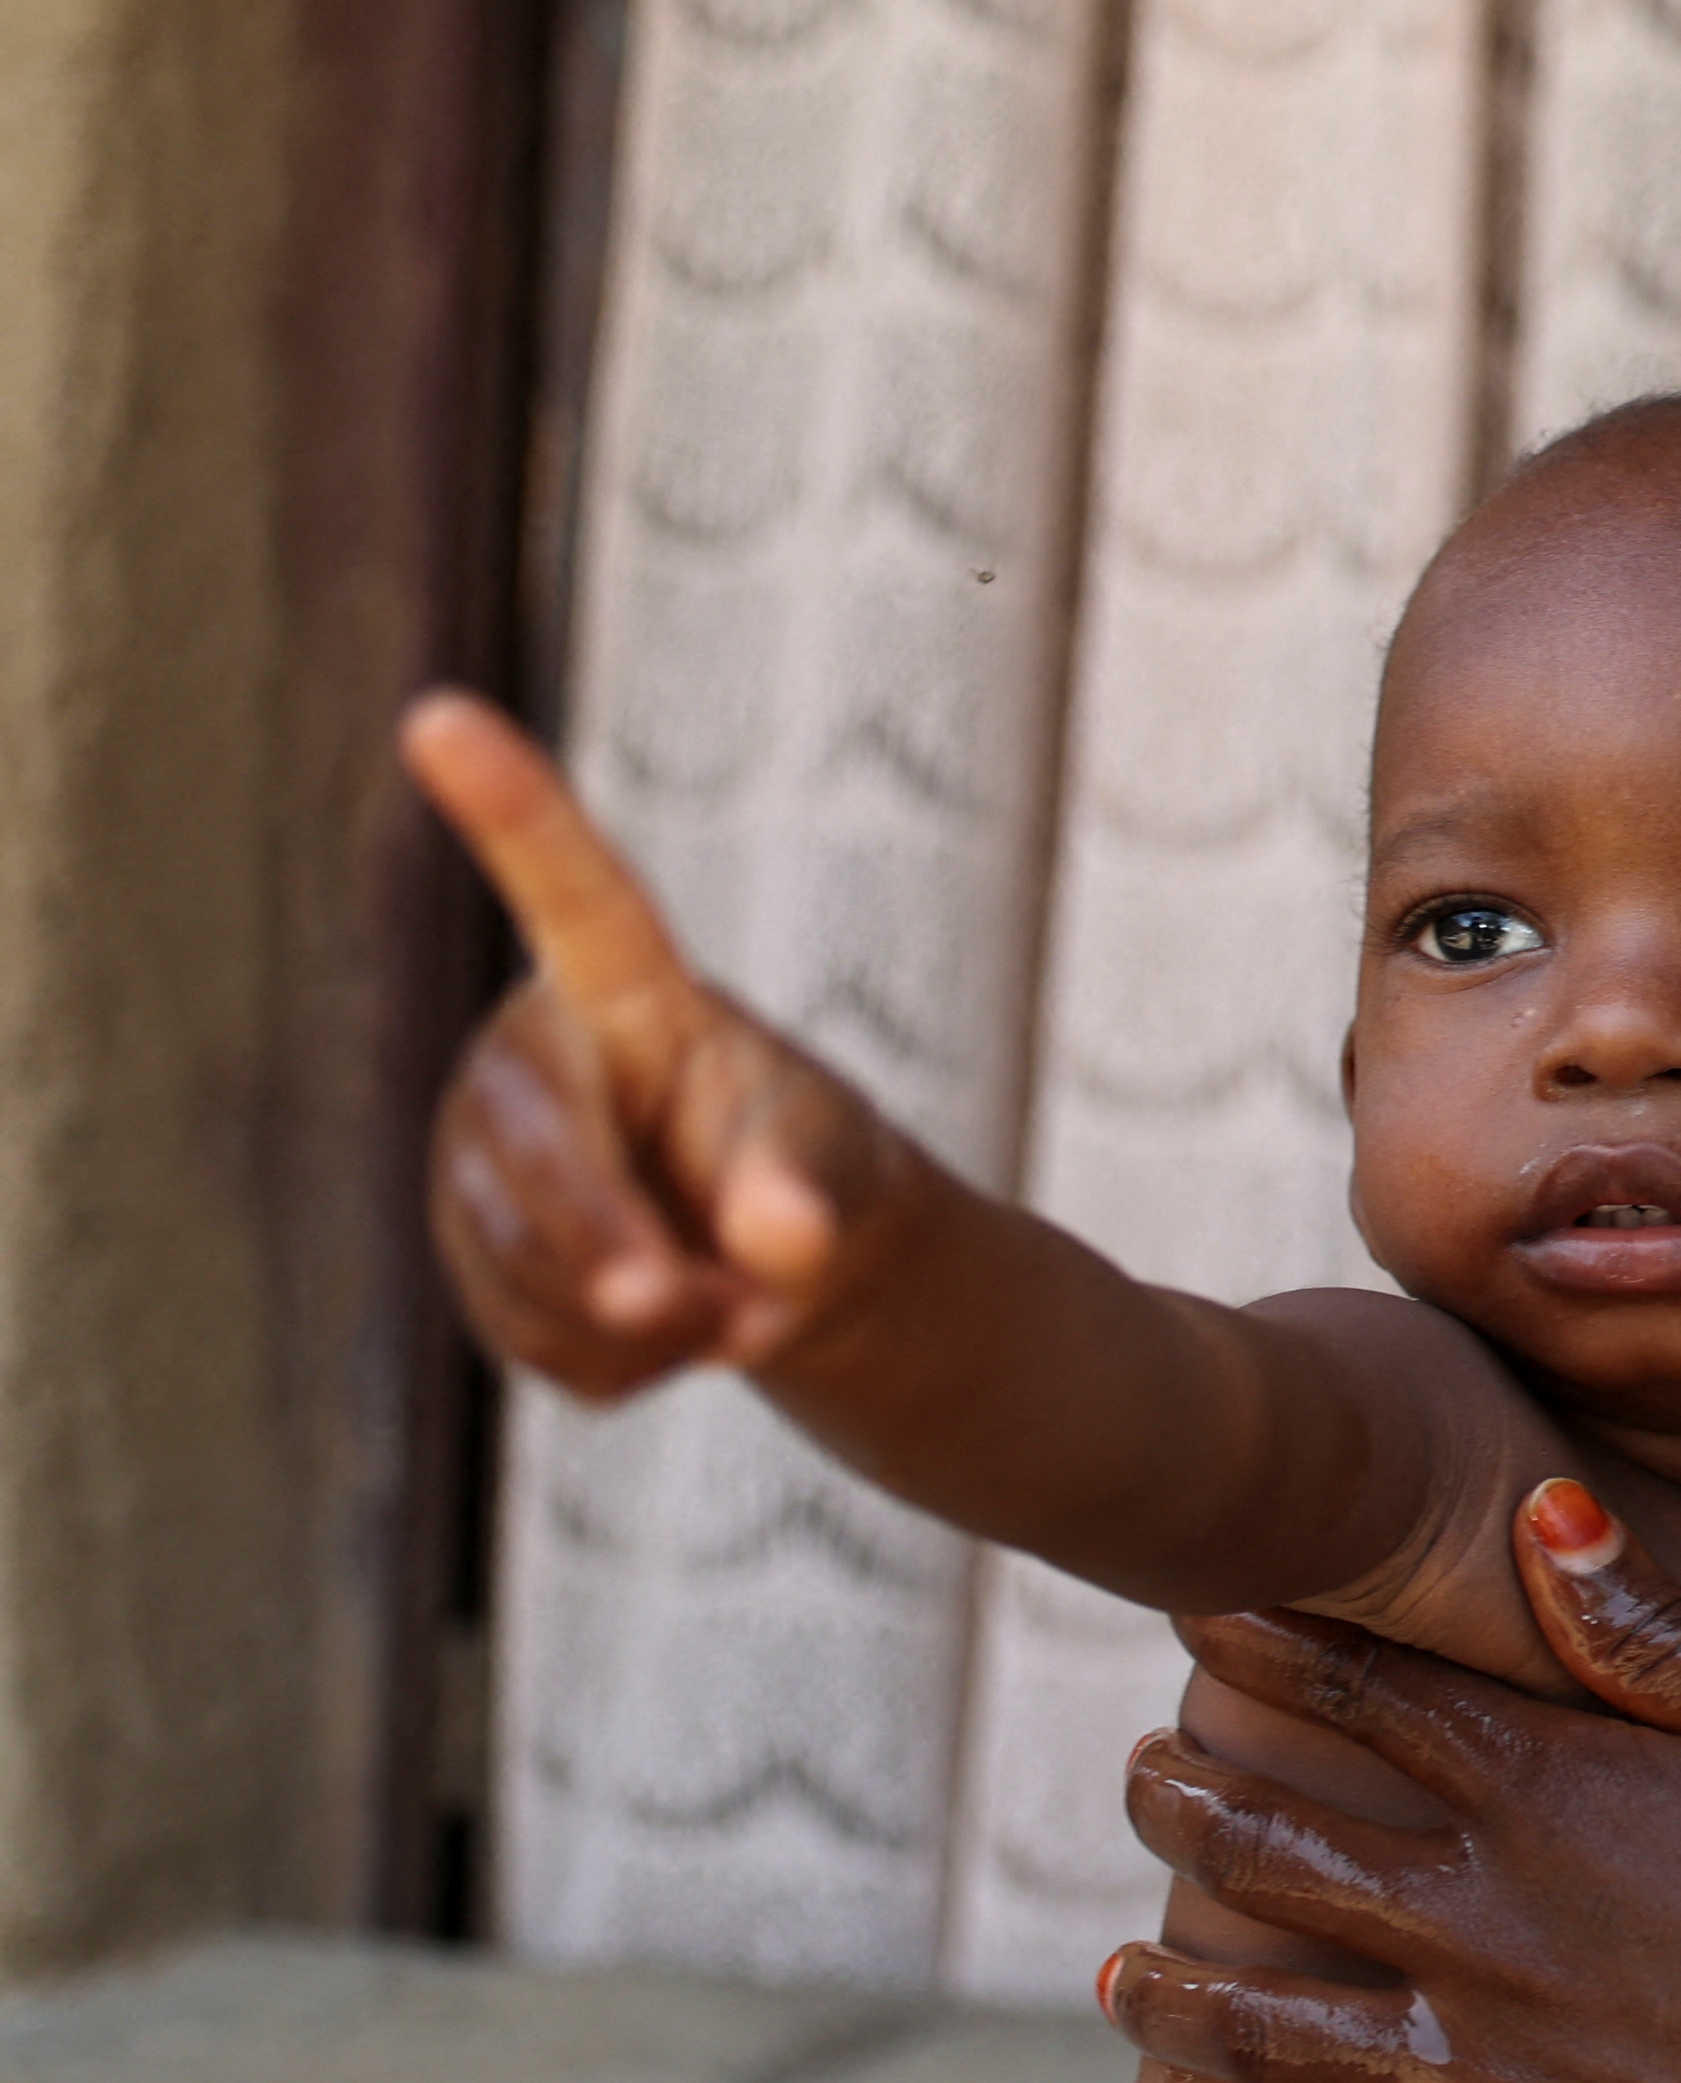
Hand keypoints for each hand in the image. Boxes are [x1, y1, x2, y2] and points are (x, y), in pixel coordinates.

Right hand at [401, 689, 902, 1396]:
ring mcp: (481, 1158)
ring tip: (738, 1316)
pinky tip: (671, 1344)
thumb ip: (812, 1189)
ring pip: (519, 1262)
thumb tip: (778, 1242)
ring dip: (639, 1324)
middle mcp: (525, 1057)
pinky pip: (523, 1339)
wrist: (781, 1264)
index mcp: (624, 989)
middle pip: (534, 1152)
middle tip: (729, 1316)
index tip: (440, 712)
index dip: (508, 808)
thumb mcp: (840, 1166)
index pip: (568, 889)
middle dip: (615, 1249)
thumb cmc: (813, 1170)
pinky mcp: (471, 1254)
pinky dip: (615, 1369)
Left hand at [1102, 1477, 1680, 2082]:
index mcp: (1565, 1794)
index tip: (1197, 1596)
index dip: (1274, 1640)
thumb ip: (1658, 1625)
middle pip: (1293, 1854)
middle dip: (1196, 1805)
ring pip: (1288, 2036)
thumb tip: (1535, 1504)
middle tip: (1137, 1778)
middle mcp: (1500, 1932)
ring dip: (1182, 2002)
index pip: (1375, 1691)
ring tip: (1109, 1983)